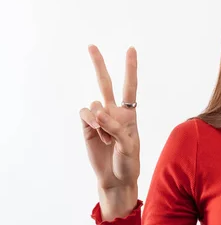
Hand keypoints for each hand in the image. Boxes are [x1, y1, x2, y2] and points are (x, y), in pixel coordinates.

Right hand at [79, 45, 140, 190]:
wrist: (116, 178)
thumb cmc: (129, 162)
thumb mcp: (129, 145)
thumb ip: (115, 127)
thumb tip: (98, 112)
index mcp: (130, 114)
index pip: (130, 86)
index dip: (130, 68)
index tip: (130, 49)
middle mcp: (114, 112)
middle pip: (106, 84)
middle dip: (99, 65)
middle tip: (91, 46)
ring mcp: (99, 119)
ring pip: (96, 103)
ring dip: (102, 121)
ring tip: (108, 138)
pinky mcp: (87, 127)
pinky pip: (85, 114)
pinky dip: (92, 122)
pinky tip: (98, 136)